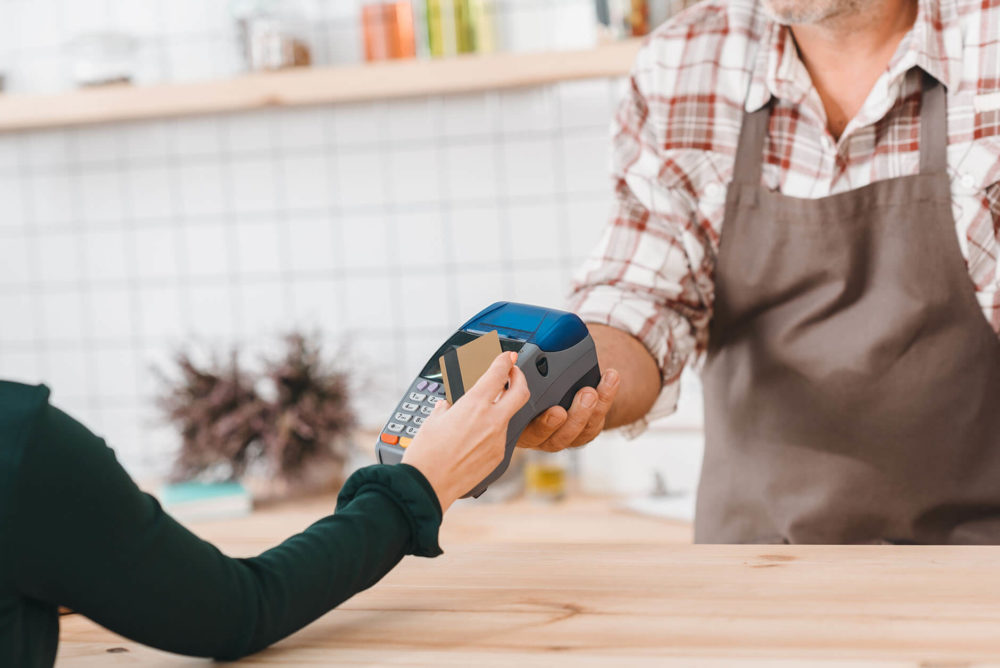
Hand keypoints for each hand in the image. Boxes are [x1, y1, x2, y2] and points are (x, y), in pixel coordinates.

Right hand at [403, 351, 529, 512]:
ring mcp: (498, 440)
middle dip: (519, 378)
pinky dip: (492, 431)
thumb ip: (445, 408)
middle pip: (520, 392)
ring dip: (500, 409)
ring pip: (508, 417)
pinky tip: (476, 437)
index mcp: (475, 404)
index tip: (509, 356)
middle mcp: (492, 420)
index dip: (506, 361)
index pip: (498, 374)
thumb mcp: (432, 421)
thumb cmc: (426, 454)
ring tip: (482, 412)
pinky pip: (500, 438)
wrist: (428, 486)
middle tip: (513, 374)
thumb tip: (447, 405)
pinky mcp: (498, 457)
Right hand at [515, 368, 618, 451]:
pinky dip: (606, 398)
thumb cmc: (519, 387)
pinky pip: (596, 422)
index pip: (531, 432)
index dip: (546, 424)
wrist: (536, 392)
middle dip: (578, 415)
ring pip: (583, 430)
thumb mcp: (512, 385)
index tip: (558, 411)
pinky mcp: (581, 433)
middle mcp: (541, 438)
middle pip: (562, 436)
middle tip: (587, 394)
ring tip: (604, 383)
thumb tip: (520, 357)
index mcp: (521, 429)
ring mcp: (563, 437)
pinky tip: (611, 378)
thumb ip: (516, 379)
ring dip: (596, 406)